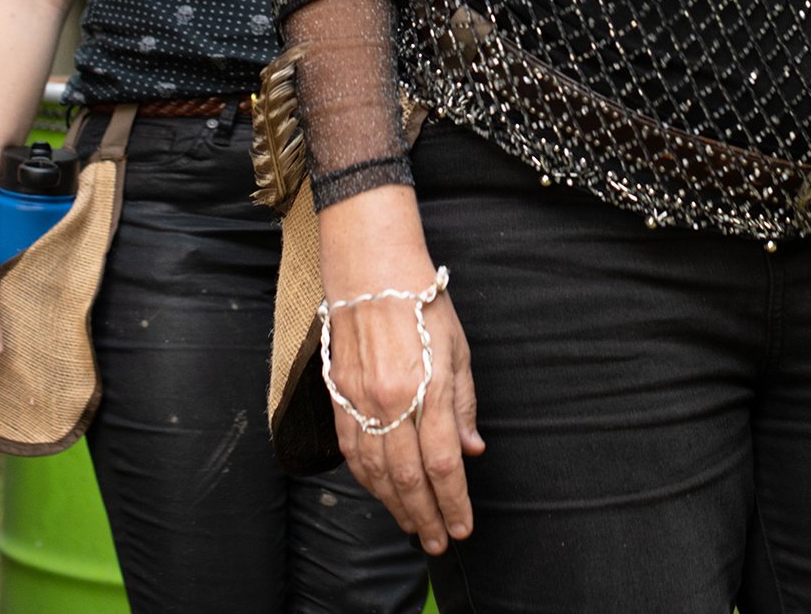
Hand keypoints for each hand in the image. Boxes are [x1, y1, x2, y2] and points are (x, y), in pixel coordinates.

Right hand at [318, 185, 483, 554]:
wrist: (371, 269)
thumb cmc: (422, 302)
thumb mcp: (458, 347)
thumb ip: (463, 404)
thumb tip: (471, 450)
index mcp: (428, 387)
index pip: (443, 463)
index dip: (454, 502)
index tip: (464, 526)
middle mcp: (392, 401)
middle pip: (409, 477)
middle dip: (427, 516)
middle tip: (439, 541)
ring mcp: (361, 400)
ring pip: (376, 472)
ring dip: (396, 506)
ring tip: (414, 526)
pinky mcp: (339, 396)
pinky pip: (352, 452)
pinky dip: (367, 480)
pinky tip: (381, 493)